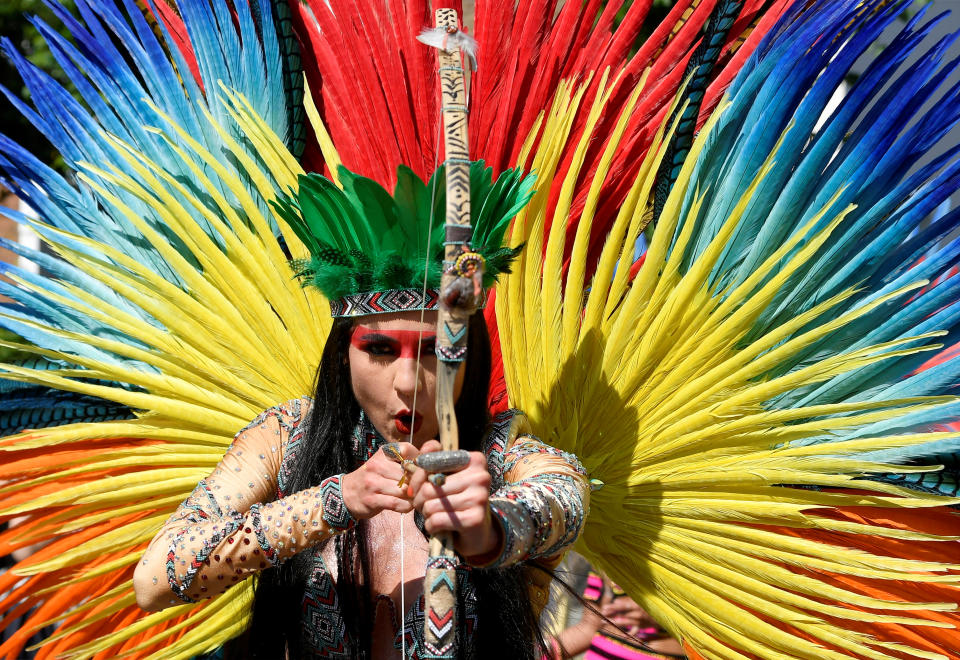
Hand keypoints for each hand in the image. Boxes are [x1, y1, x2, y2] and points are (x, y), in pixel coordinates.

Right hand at [340, 443, 417, 518]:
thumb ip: (405, 461)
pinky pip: (396, 503)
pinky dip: (405, 506)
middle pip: (408, 473)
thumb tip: (429, 464)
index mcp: (383, 453)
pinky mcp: (371, 499)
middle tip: (423, 488)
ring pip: (404, 489)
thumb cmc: (373, 478)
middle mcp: (377, 465)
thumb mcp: (385, 463)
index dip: (418, 460)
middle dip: (418, 482)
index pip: (406, 449)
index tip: (422, 470)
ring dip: (412, 496)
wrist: (347, 493)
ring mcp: (373, 482)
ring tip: (415, 498)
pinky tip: (407, 506)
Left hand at [408, 440, 499, 558]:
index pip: (433, 462)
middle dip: (420, 499)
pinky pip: (436, 521)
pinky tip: (438, 526)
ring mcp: (479, 498)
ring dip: (426, 513)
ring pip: (431, 505)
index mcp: (475, 459)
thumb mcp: (446, 476)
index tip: (418, 486)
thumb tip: (410, 452)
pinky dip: (431, 526)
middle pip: (430, 487)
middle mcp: (481, 476)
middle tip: (424, 505)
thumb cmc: (457, 499)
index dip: (418, 476)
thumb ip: (429, 460)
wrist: (478, 531)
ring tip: (434, 514)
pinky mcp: (474, 519)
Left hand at [600, 596, 655, 635]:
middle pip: (621, 614)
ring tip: (605, 622)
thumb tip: (615, 601)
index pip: (622, 606)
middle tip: (602, 615)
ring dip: (614, 622)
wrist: (660, 613)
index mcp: (635, 605)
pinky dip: (627, 634)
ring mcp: (639, 621)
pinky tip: (621, 635)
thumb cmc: (646, 604)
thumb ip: (626, 600)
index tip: (604, 607)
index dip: (613, 607)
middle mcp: (637, 613)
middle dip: (611, 615)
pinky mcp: (640, 627)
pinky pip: (633, 632)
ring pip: (625, 623)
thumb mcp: (637, 599)